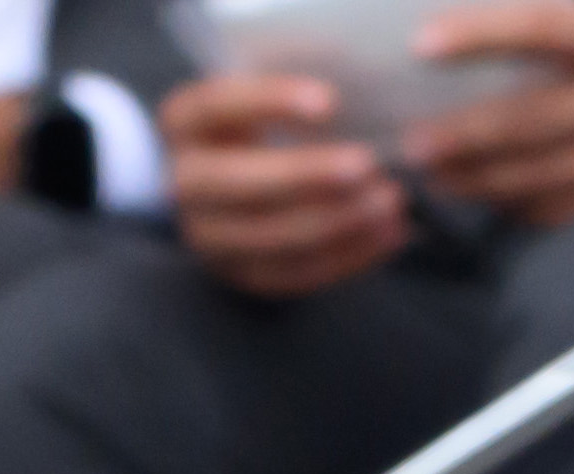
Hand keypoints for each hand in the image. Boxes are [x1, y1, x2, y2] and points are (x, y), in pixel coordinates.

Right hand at [158, 71, 408, 292]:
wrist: (222, 190)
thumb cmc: (253, 127)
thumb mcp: (256, 99)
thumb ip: (288, 96)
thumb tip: (354, 97)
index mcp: (182, 123)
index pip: (220, 106)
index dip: (272, 102)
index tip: (329, 102)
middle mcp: (185, 185)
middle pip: (247, 184)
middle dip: (311, 176)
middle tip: (368, 164)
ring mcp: (211, 239)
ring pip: (278, 238)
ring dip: (342, 222)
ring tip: (390, 201)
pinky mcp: (244, 276)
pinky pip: (301, 274)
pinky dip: (350, 256)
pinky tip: (389, 234)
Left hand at [403, 2, 573, 222]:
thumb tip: (552, 7)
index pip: (546, 31)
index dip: (483, 39)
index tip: (428, 44)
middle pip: (532, 123)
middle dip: (466, 139)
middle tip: (413, 146)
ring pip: (545, 174)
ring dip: (483, 180)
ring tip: (437, 178)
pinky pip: (573, 205)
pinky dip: (527, 205)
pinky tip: (491, 202)